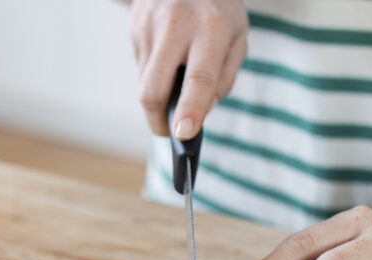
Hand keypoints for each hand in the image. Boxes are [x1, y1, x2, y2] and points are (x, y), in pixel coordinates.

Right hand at [129, 0, 247, 138]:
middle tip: (168, 131)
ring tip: (176, 74)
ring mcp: (149, 25)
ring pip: (143, 83)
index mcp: (211, 28)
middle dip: (157, 120)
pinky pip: (140, 66)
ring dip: (158, 94)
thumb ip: (224, 78)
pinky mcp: (133, 25)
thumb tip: (200, 113)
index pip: (198, 78)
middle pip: (153, 90)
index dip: (190, 110)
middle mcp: (176, 25)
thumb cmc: (218, 9)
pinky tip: (167, 54)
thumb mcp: (238, 37)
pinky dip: (154, 72)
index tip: (183, 135)